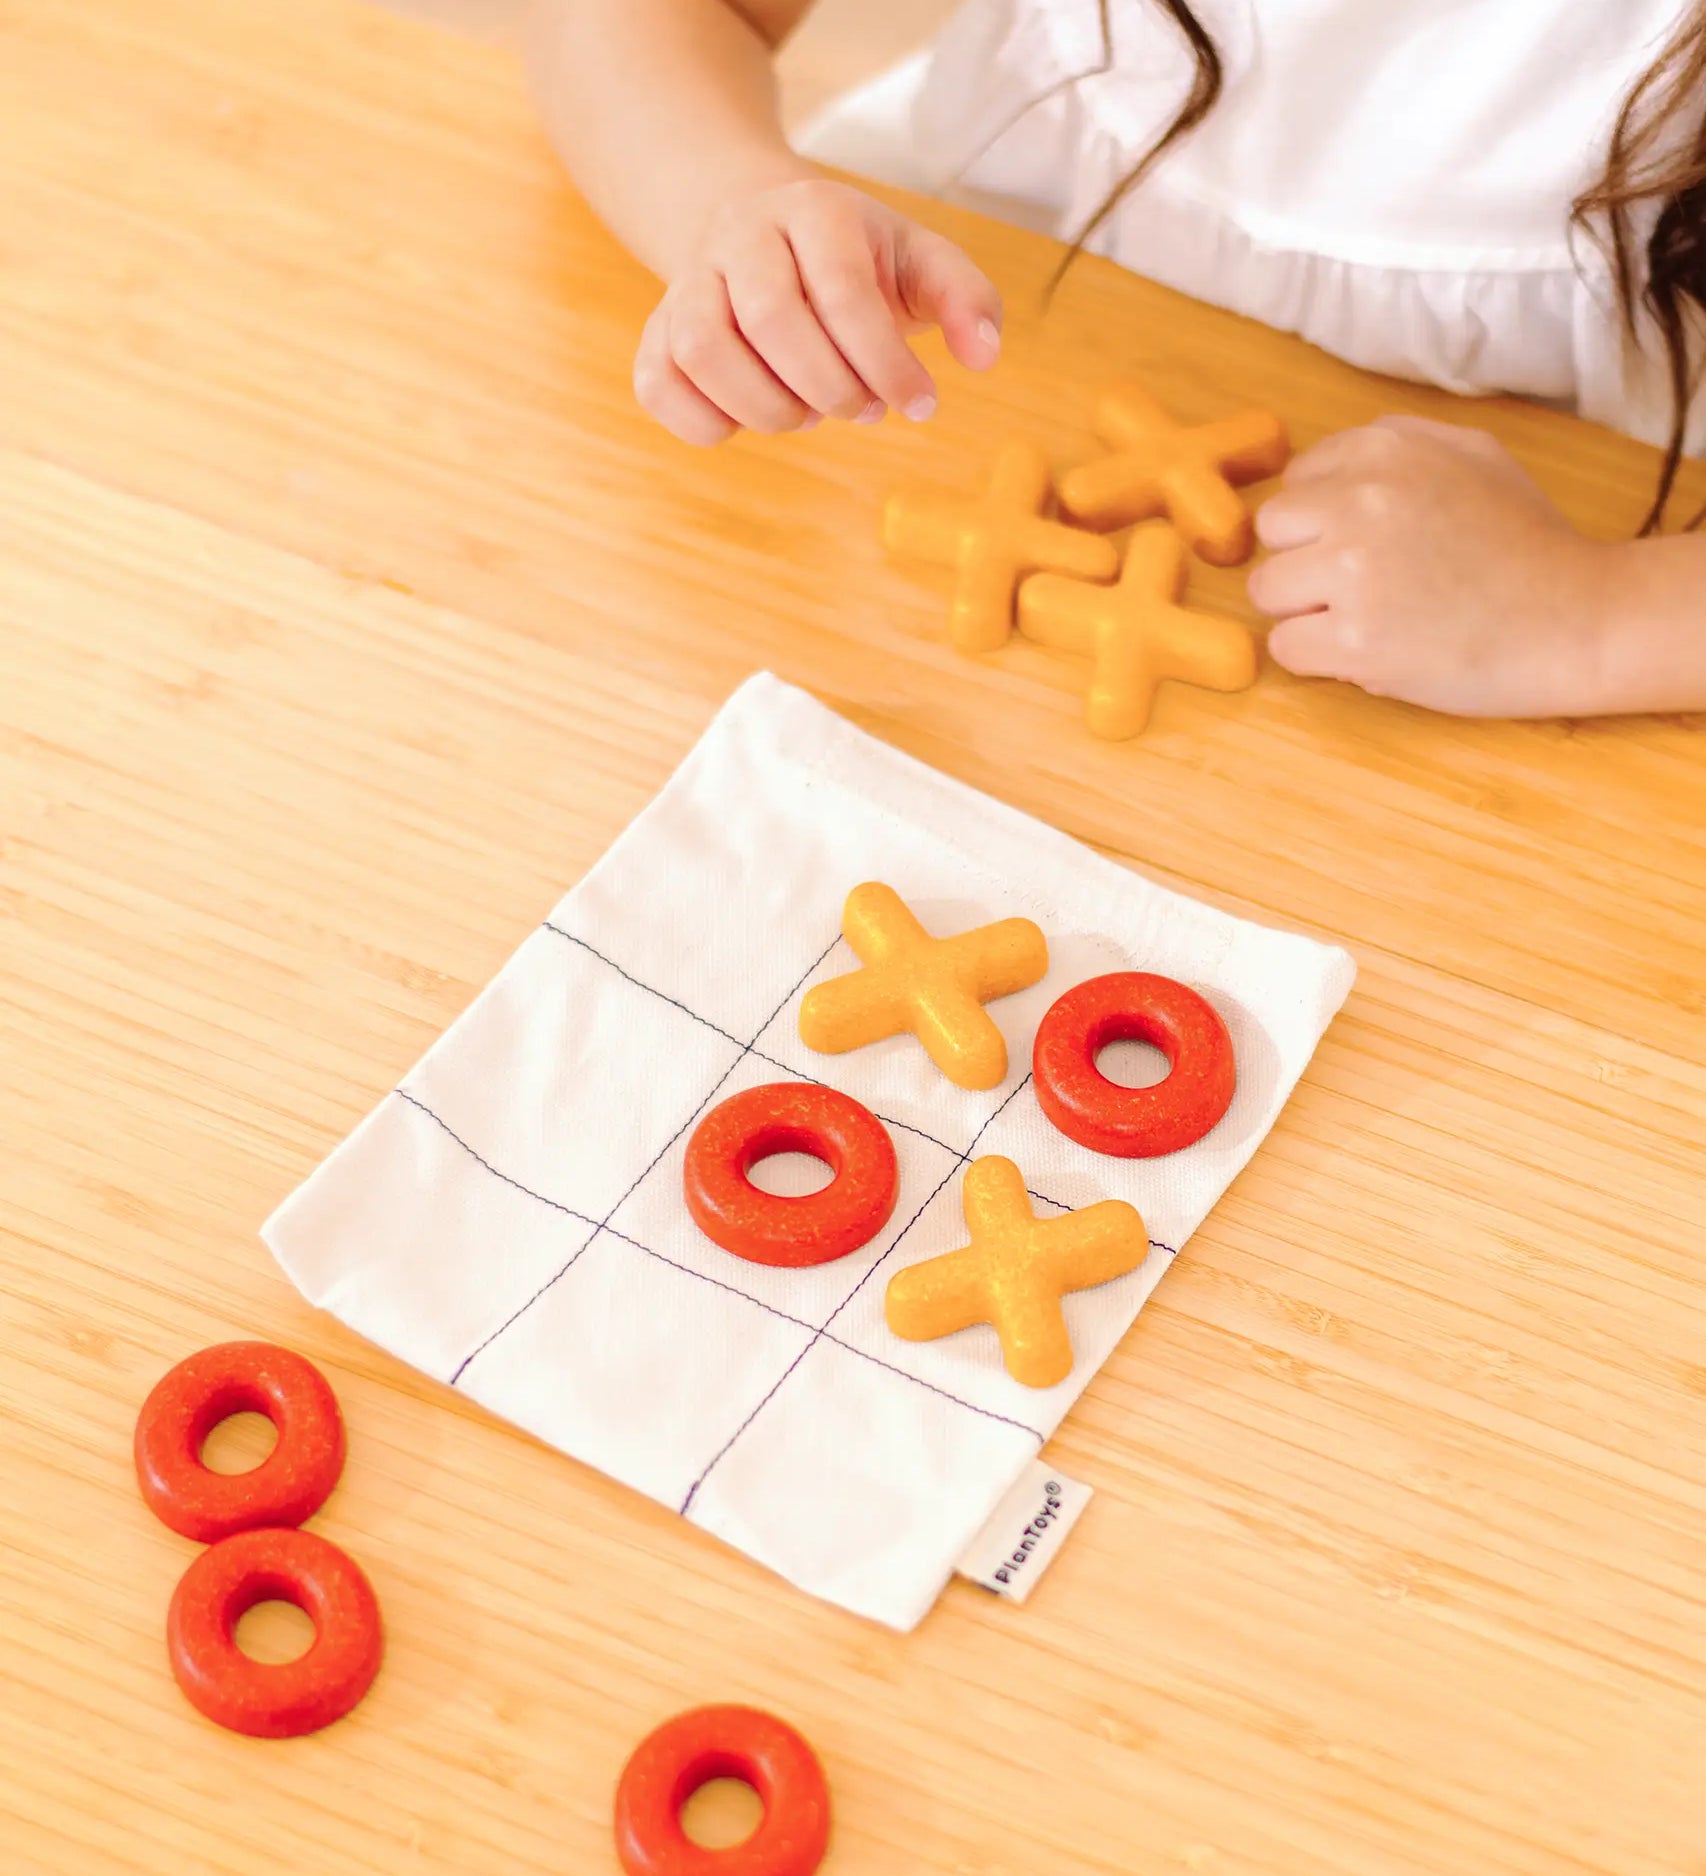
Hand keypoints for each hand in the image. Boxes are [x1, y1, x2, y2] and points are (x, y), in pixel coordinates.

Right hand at [634, 174, 1002, 444]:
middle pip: (771, 321)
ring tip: (809, 413)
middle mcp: (739, 237)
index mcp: (811, 210)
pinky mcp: (655, 333)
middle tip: (864, 409)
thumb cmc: (850, 258)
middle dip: (830, 388)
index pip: (842, 290)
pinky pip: (658, 387)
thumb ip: (964, 298)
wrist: (751, 225)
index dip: (885, 362)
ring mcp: (687, 283)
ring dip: (768, 409)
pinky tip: (751, 420)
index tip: (919, 404)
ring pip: (703, 352)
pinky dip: (706, 424)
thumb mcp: (915, 259)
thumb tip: (986, 357)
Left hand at [1248, 415, 1620, 716]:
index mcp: (1387, 449)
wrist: (1578, 621)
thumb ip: (1399, 446)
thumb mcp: (1476, 457)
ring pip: (1267, 591)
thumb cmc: (1529, 544)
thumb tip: (1324, 460)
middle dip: (1305, 560)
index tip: (1369, 542)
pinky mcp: (1354, 639)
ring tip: (1369, 618)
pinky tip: (1368, 652)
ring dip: (1306, 611)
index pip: (1297, 480)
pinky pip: (1285, 647)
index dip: (1325, 519)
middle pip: (1272, 531)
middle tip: (1363, 586)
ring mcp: (1353, 571)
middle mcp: (1361, 500)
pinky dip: (1317, 658)